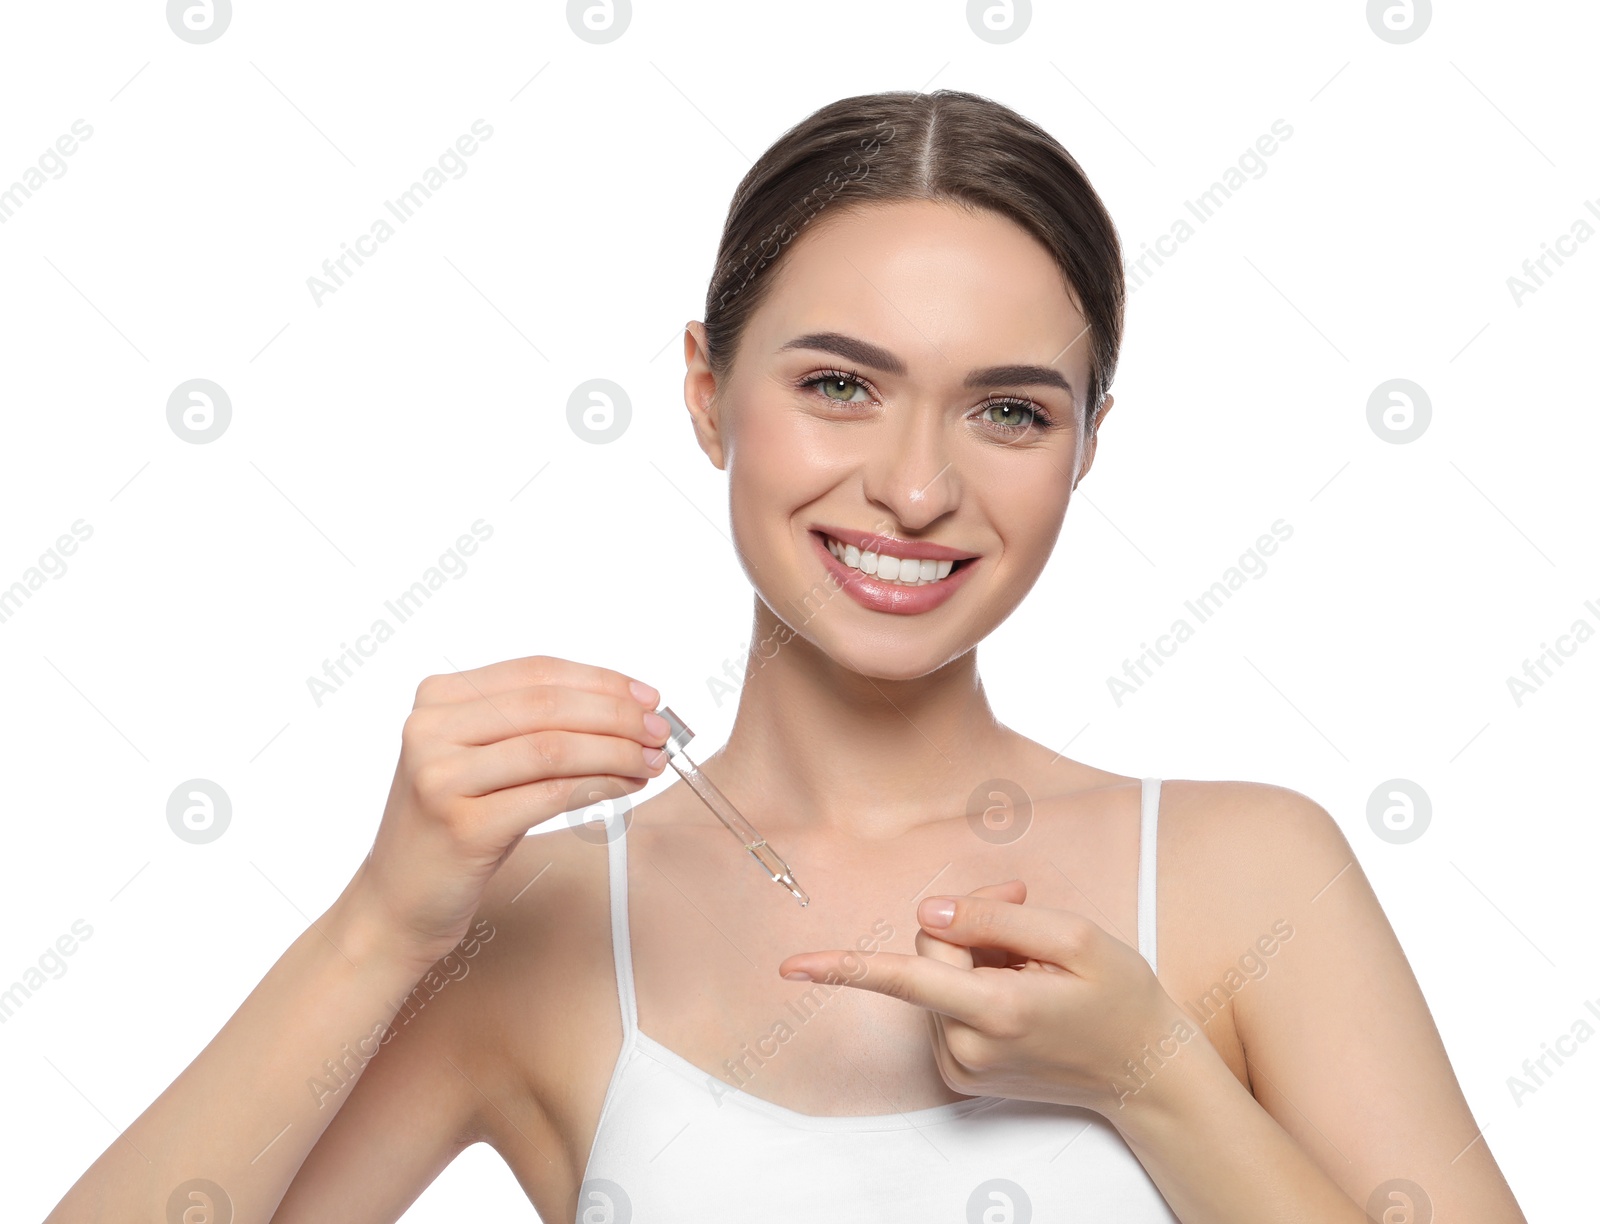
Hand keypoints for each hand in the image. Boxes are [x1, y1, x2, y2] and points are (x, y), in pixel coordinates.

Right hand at [353, 654, 669, 968]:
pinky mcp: (462, 826)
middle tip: (661, 730)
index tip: (648, 696)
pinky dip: (601, 787)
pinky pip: (552, 795)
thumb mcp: (483, 761)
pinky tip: (627, 788)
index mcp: (437, 698)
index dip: (601, 680)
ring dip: (617, 751)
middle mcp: (430, 729)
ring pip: (555, 748)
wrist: (397, 902)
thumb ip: (534, 725)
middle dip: (618, 715)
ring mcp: (440, 777)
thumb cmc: (456, 826)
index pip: (536, 671)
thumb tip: (627, 706)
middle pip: (549, 706)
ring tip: (652, 760)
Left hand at [776, 880, 1200, 1118]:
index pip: (904, 976)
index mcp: (996, 1009)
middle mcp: (969, 1044)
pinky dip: (975, 987)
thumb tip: (929, 912)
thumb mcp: (1074, 937)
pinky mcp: (962, 1073)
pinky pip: (946, 1005)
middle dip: (967, 923)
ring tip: (1032, 967)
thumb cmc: (1119, 997)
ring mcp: (962, 1065)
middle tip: (1023, 908)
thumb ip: (994, 919)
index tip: (790, 968)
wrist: (1145, 1070)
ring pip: (935, 978)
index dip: (844, 967)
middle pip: (928, 953)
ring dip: (975, 957)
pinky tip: (1020, 992)